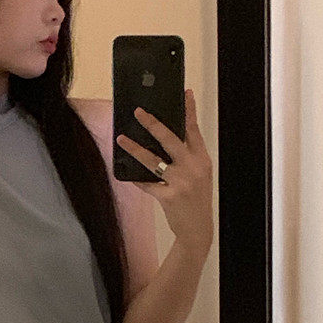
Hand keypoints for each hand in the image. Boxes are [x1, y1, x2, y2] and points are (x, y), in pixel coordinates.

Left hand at [116, 88, 213, 254]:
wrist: (198, 229)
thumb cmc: (196, 199)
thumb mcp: (199, 174)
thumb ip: (187, 157)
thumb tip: (164, 138)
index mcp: (202, 159)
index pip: (194, 130)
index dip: (188, 111)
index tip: (185, 93)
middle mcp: (193, 168)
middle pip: (171, 139)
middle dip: (153, 123)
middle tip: (138, 112)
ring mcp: (180, 182)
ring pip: (153, 160)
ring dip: (134, 148)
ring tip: (121, 139)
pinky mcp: (168, 196)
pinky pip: (146, 183)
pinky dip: (136, 178)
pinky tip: (126, 173)